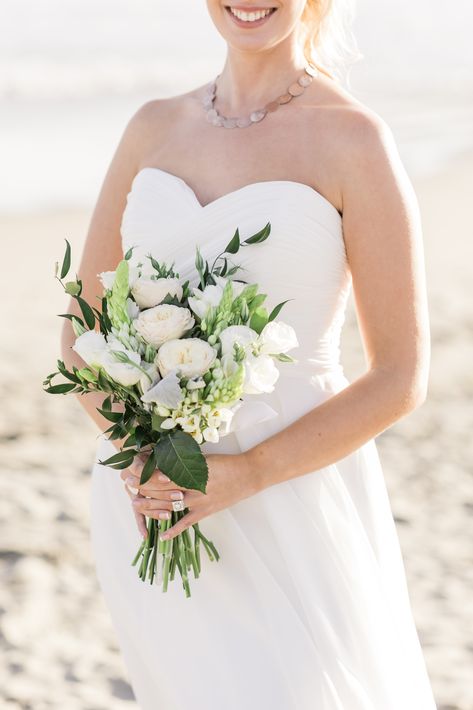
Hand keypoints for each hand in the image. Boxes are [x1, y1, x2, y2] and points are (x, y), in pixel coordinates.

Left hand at [121, 452, 259, 541]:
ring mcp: (198, 501)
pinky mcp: (206, 511)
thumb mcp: (203, 457)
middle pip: (161, 490)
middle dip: (142, 488)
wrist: (248, 474)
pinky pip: (187, 523)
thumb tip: (164, 457)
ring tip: (135, 505)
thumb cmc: (226, 463)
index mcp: (190, 471)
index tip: (131, 470)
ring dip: (151, 506)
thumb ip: (184, 460)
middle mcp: (191, 487)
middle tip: (126, 486)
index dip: (144, 473)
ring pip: (169, 506)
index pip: (161, 474)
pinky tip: (162, 535)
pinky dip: (174, 530)